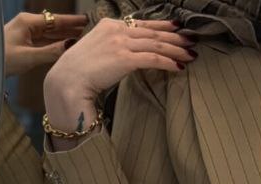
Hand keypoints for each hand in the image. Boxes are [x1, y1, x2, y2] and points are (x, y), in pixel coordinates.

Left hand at [3, 11, 89, 78]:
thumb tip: (71, 46)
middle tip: (87, 28)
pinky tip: (65, 44)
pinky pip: (44, 40)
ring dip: (64, 34)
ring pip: (49, 33)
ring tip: (80, 36)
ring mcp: (26, 33)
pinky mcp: (24, 42)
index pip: (55, 20)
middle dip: (70, 26)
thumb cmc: (4, 59)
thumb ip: (52, 51)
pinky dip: (55, 42)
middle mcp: (27, 24)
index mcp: (28, 22)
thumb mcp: (30, 57)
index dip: (71, 21)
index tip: (86, 20)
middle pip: (53, 24)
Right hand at [43, 15, 195, 102]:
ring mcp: (121, 43)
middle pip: (153, 33)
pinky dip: (168, 62)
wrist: (68, 81)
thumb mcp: (98, 51)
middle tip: (192, 41)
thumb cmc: (80, 72)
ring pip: (156, 44)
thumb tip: (128, 55)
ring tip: (191, 55)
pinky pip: (152, 59)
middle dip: (176, 38)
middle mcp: (117, 30)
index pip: (142, 24)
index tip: (177, 28)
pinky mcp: (124, 58)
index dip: (163, 26)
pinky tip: (179, 67)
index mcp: (110, 25)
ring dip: (176, 50)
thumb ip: (114, 48)